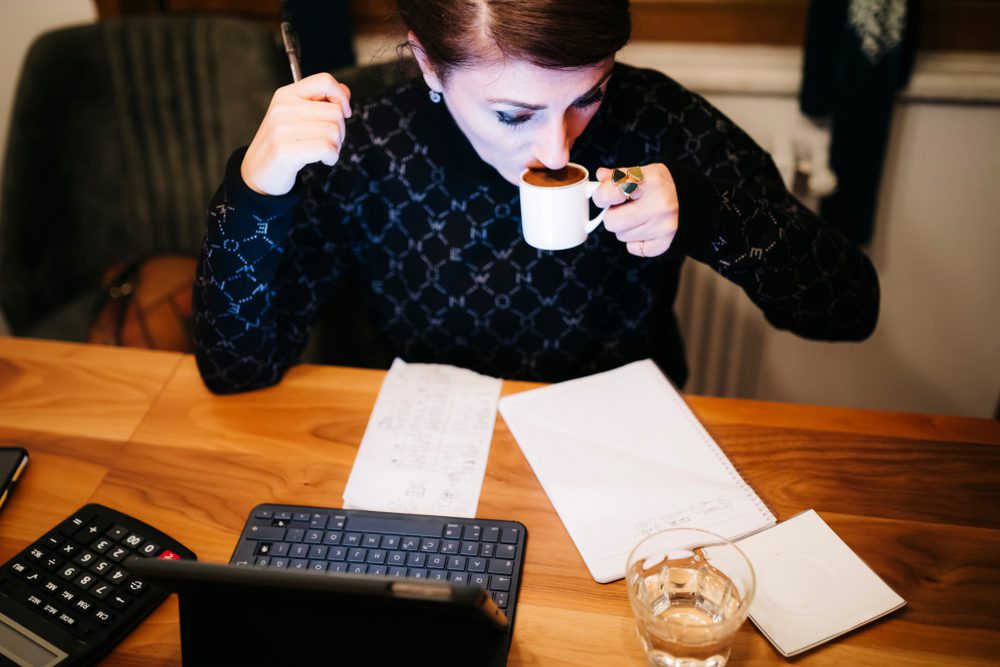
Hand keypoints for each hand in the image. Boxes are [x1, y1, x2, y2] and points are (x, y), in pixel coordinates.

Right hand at [240, 73, 351, 195]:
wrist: (258, 171)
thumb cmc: (282, 144)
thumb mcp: (297, 117)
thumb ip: (320, 102)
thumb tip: (345, 91)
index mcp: (286, 95)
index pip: (324, 81)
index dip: (341, 96)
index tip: (344, 112)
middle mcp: (283, 108)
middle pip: (335, 111)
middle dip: (340, 130)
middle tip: (330, 141)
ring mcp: (283, 129)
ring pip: (333, 131)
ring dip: (336, 146)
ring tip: (324, 151)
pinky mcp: (286, 150)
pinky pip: (326, 148)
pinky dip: (332, 157)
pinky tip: (323, 160)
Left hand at [592, 164, 678, 257]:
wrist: (694, 205)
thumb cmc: (664, 187)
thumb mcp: (646, 173)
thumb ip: (621, 175)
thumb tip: (600, 176)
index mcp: (651, 181)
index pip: (610, 192)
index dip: (602, 195)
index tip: (606, 196)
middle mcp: (659, 205)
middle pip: (611, 221)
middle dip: (614, 215)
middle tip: (626, 208)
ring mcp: (663, 227)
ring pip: (621, 236)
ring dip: (626, 228)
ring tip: (641, 217)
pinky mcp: (664, 244)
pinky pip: (632, 248)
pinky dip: (636, 241)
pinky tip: (647, 229)